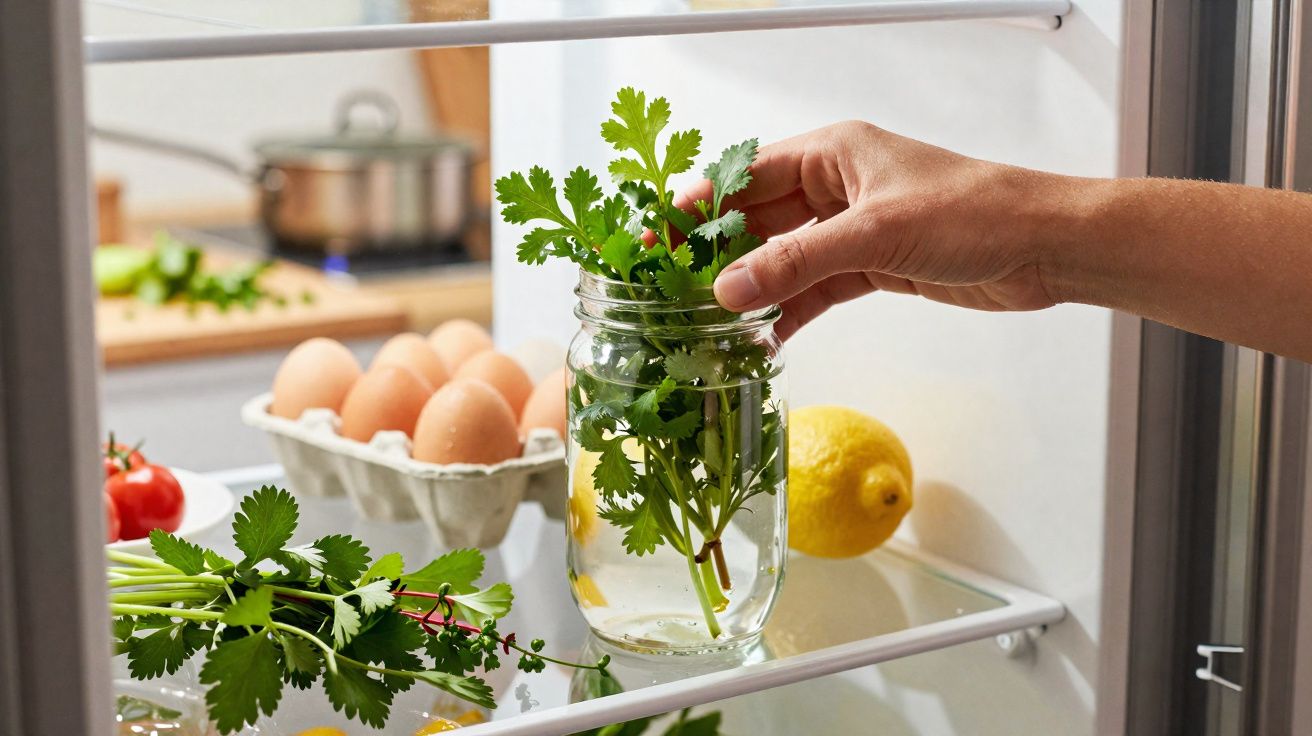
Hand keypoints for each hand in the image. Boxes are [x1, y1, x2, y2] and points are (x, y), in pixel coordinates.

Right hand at [679, 121, 1066, 338]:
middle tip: (672, 287)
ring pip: (785, 258)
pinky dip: (791, 310)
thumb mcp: (874, 234)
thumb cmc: (973, 213)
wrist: (1043, 248)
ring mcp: (854, 229)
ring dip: (753, 287)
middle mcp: (838, 187)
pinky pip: (816, 288)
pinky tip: (764, 337)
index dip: (700, 203)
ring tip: (708, 320)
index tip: (659, 235)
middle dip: (718, 252)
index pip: (747, 174)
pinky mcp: (874, 267)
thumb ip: (797, 263)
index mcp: (834, 153)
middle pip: (759, 219)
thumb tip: (728, 288)